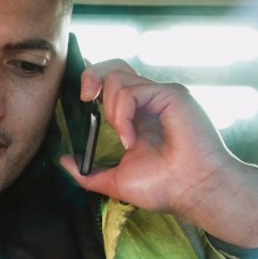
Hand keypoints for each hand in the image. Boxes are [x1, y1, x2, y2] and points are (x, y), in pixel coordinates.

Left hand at [59, 60, 257, 249]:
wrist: (193, 192)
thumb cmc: (164, 188)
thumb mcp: (115, 181)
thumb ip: (88, 172)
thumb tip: (64, 161)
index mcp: (138, 115)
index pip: (112, 83)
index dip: (93, 81)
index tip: (80, 99)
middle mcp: (150, 101)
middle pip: (115, 65)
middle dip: (91, 75)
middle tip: (84, 100)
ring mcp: (161, 95)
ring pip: (118, 77)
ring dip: (111, 111)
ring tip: (125, 141)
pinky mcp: (172, 94)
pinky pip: (131, 92)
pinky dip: (122, 116)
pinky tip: (131, 141)